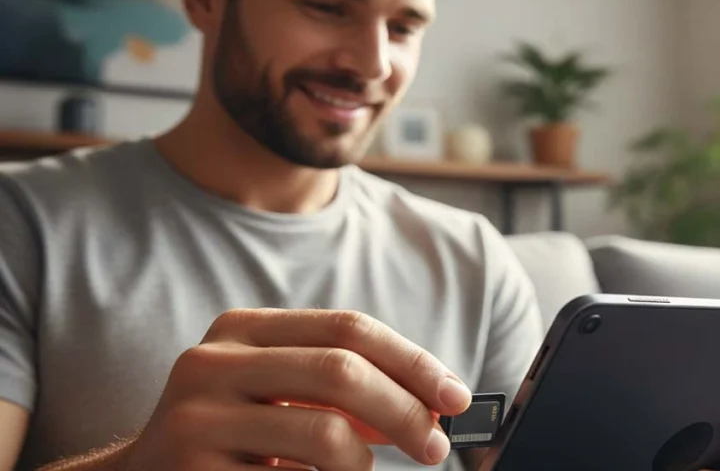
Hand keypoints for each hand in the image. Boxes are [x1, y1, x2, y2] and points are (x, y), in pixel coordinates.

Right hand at [117, 308, 471, 470]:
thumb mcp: (280, 394)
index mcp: (242, 329)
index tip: (456, 395)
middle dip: (406, 411)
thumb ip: (343, 388)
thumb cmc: (232, 435)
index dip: (412, 361)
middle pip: (343, 372)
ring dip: (365, 463)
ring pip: (326, 434)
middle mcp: (214, 363)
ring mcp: (197, 419)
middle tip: (436, 447)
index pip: (349, 328)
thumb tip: (431, 403)